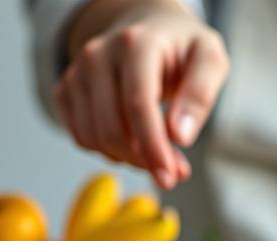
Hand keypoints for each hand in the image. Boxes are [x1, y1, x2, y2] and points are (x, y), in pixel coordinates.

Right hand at [56, 0, 229, 188]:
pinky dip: (109, 151)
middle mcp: (97, 54)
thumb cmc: (182, 48)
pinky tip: (134, 141)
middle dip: (144, 159)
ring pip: (93, 138)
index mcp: (135, 43)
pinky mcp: (66, 90)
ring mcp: (77, 73)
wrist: (149, 29)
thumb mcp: (210, 60)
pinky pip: (82, 138)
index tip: (170, 177)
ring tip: (158, 151)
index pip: (137, 104)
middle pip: (111, 128)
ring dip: (128, 159)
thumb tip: (180, 136)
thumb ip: (200, 96)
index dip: (153, 147)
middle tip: (175, 169)